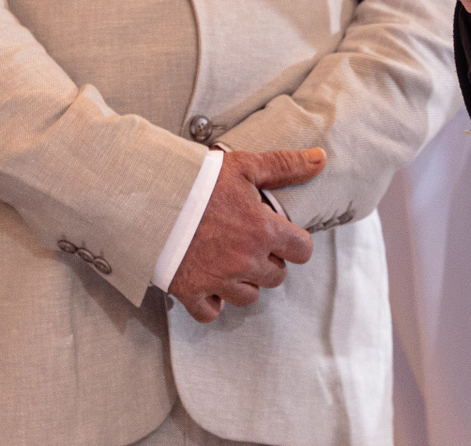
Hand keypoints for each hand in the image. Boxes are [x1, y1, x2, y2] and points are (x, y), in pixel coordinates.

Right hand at [168, 148, 322, 322]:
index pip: (301, 250)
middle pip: (276, 277)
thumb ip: (285, 165)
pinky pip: (211, 312)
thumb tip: (320, 159)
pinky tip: (210, 285)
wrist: (150, 198)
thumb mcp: (245, 166)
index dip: (295, 244)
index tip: (284, 237)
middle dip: (270, 262)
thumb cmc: (198, 181)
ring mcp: (219, 279)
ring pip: (248, 297)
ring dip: (245, 283)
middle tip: (253, 245)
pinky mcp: (190, 291)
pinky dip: (213, 303)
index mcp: (263, 230)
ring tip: (232, 263)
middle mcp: (246, 260)